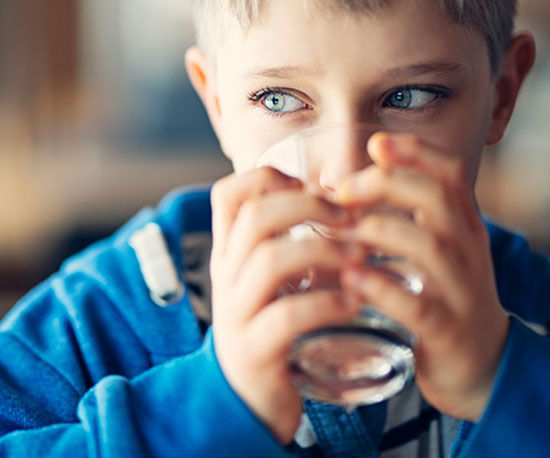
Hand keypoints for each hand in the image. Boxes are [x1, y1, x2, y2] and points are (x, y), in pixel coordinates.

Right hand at [210, 168, 361, 442]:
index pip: (228, 194)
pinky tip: (352, 302)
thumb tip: (335, 203)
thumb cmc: (267, 328)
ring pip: (269, 259)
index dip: (267, 176)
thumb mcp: (267, 281)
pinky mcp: (254, 350)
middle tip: (348, 216)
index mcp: (229, 253)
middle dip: (308, 205)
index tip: (309, 185)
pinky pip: (287, 316)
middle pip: (254, 216)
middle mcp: (226, 275)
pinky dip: (326, 302)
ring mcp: (237, 313)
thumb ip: (286, 244)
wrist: (243, 399)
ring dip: (322, 250)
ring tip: (358, 256)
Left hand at [337, 133, 509, 420]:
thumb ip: (401, 217)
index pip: (450, 174)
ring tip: (340, 233)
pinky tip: (351, 278)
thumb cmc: (442, 294)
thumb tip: (347, 186)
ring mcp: (461, 291)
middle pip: (437, 199)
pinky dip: (381, 288)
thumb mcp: (432, 248)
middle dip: (388, 184)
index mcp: (462, 226)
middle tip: (344, 191)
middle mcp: (467, 250)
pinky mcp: (447, 331)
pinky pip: (417, 306)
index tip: (376, 144)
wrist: (479, 360)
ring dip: (378, 232)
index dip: (416, 152)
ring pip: (429, 246)